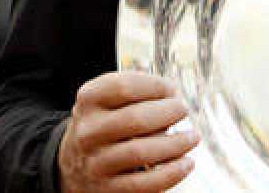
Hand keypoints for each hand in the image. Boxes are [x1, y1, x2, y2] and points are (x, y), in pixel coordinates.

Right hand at [57, 71, 198, 192]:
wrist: (75, 164)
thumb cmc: (111, 122)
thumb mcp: (114, 100)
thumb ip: (143, 94)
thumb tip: (176, 101)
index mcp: (89, 100)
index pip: (125, 87)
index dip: (157, 85)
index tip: (171, 90)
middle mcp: (87, 132)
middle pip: (135, 119)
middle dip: (170, 112)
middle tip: (183, 110)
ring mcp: (95, 163)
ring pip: (140, 152)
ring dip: (177, 144)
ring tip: (193, 137)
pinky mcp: (106, 189)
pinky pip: (144, 184)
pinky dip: (172, 173)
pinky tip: (187, 163)